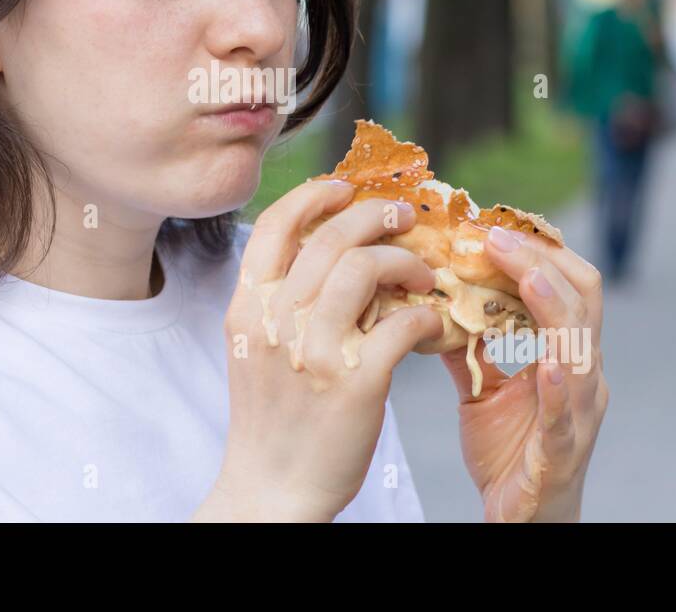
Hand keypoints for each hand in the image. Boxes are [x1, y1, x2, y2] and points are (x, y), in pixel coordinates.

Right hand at [193, 179, 443, 521]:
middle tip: (404, 217)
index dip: (313, 195)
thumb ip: (278, 299)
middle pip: (329, 237)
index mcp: (247, 307)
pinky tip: (428, 322)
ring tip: (420, 274)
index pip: (273, 225)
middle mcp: (275, 322)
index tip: (344, 188)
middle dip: (375, 215)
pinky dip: (423, 314)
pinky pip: (401, 323)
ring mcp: (314, 351)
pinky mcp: (356, 382)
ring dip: (404, 261)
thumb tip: (325, 248)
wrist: (272, 488)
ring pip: (365, 267)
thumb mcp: (254, 348)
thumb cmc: (272, 418)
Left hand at [440, 225, 608, 521]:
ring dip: (552, 306)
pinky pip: (566, 416)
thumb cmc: (510, 455)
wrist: (521, 522)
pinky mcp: (561, 454)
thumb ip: (467, 346)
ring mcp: (577, 415)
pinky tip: (548, 368)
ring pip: (581, 348)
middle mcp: (582, 377)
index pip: (567, 285)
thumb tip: (433, 300)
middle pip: (583, 301)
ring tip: (525, 273)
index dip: (538, 250)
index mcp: (566, 356)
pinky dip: (559, 388)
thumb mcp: (481, 389)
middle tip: (495, 234)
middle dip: (542, 262)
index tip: (495, 223)